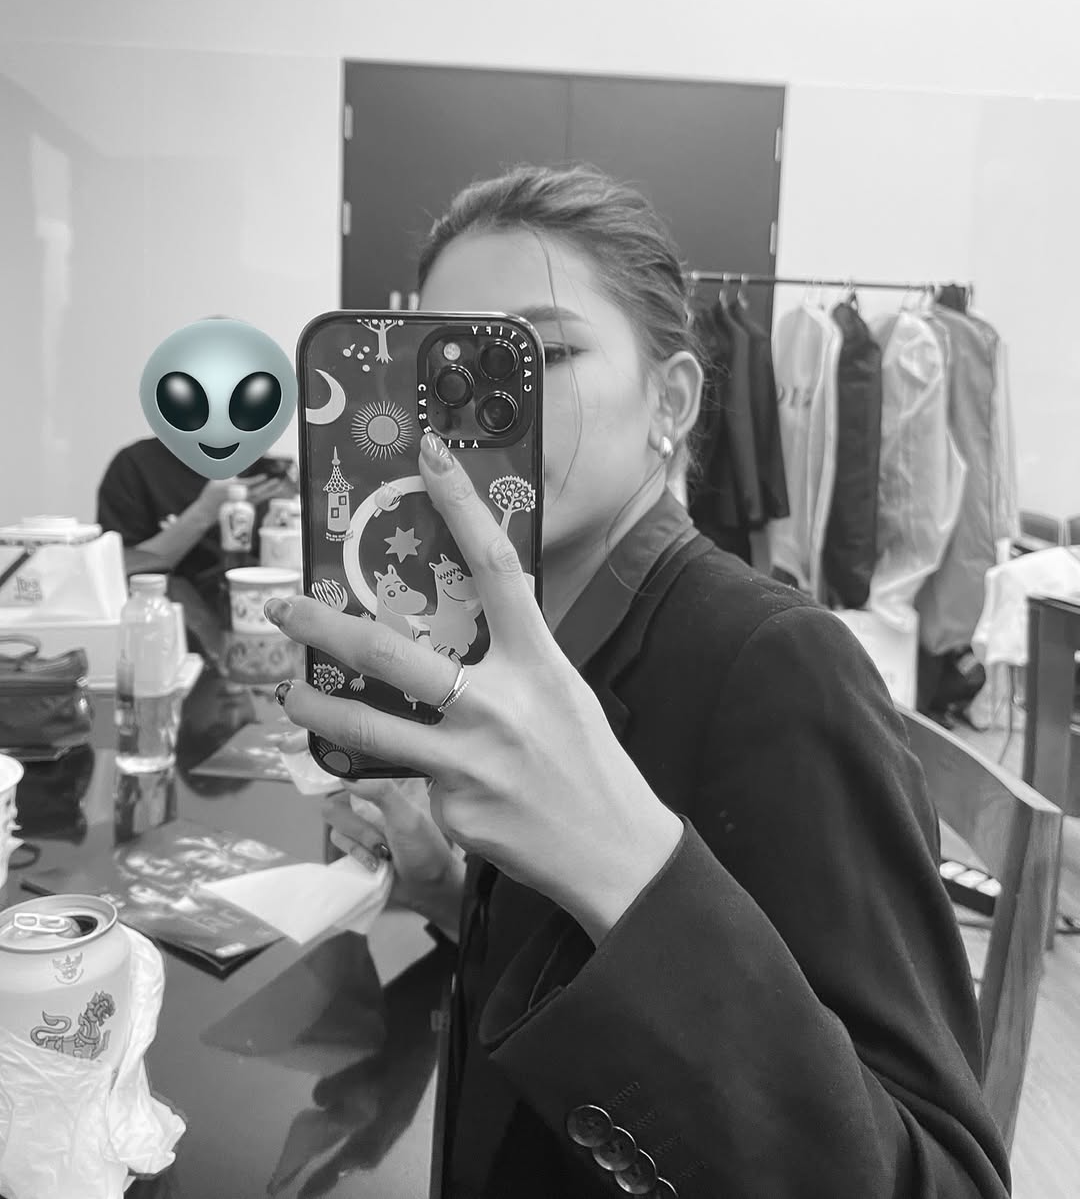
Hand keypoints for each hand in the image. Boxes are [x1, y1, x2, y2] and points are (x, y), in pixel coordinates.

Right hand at [193, 473, 278, 523]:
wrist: (207, 510)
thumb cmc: (213, 492)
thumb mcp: (219, 479)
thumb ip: (232, 473)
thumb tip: (243, 466)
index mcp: (231, 488)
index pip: (247, 484)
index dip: (257, 480)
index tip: (265, 476)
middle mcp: (238, 496)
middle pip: (256, 491)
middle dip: (268, 486)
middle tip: (277, 481)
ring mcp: (241, 503)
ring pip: (259, 497)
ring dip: (270, 492)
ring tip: (279, 486)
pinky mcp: (243, 507)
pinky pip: (258, 501)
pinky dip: (265, 496)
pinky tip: (272, 492)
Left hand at [268, 430, 683, 943]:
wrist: (615, 853)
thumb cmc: (586, 764)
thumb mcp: (560, 693)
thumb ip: (509, 663)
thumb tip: (449, 638)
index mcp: (538, 661)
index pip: (497, 566)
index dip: (462, 505)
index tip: (429, 455)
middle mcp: (501, 702)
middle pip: (395, 652)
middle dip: (328, 628)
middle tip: (286, 609)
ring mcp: (471, 758)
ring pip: (371, 724)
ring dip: (319, 707)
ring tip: (292, 695)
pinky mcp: (452, 806)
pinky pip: (408, 777)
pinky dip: (405, 773)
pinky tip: (426, 781)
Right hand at [323, 778, 462, 922]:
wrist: (427, 889)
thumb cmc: (425, 850)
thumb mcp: (407, 817)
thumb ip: (381, 792)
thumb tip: (347, 776)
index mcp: (387, 783)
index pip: (355, 768)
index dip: (344, 773)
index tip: (351, 792)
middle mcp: (371, 798)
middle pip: (337, 799)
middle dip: (358, 827)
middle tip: (382, 840)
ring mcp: (361, 821)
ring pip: (335, 823)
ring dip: (360, 842)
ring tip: (384, 853)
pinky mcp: (354, 843)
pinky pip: (337, 841)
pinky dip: (357, 854)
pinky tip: (376, 863)